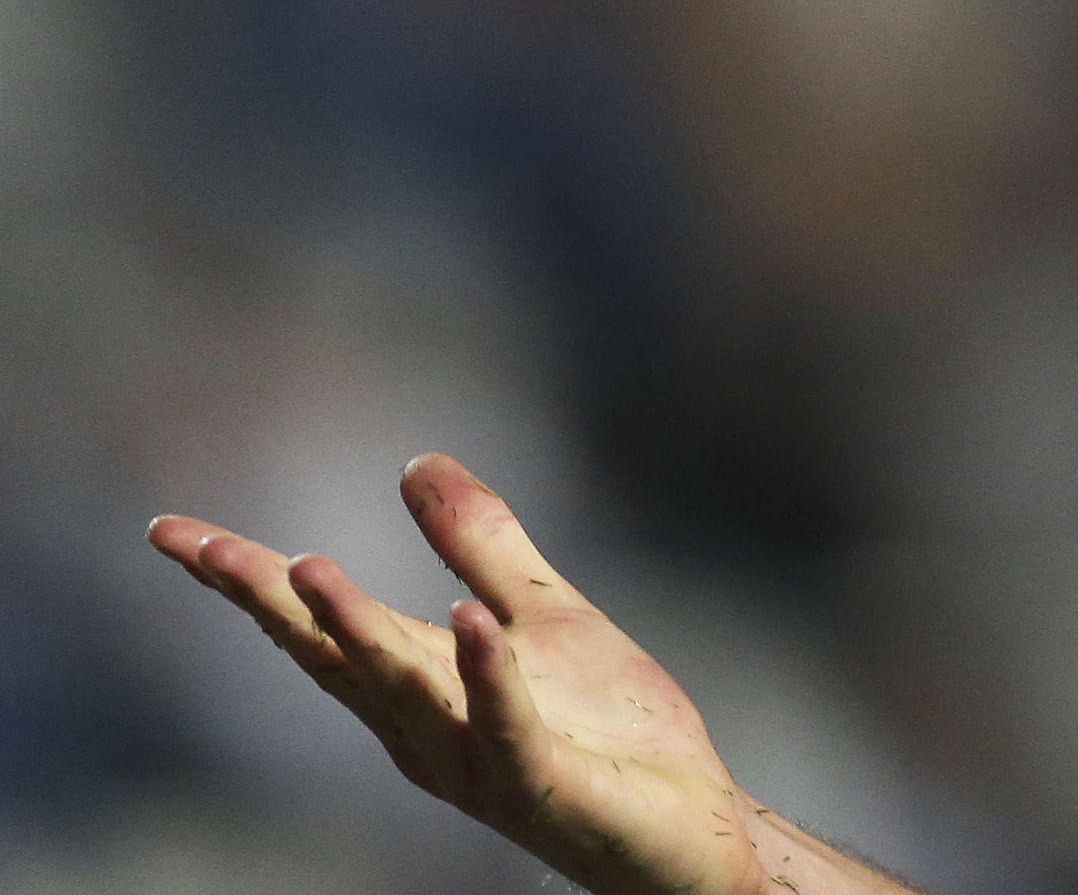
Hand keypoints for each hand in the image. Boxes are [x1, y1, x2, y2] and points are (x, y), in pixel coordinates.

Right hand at [147, 455, 766, 894]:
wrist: (686, 830)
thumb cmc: (610, 733)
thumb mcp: (542, 615)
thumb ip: (480, 546)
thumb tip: (415, 463)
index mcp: (418, 691)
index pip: (318, 628)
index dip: (248, 579)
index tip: (174, 530)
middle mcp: (427, 732)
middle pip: (332, 656)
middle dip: (266, 601)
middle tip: (198, 545)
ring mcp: (480, 761)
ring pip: (403, 690)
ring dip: (355, 629)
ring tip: (303, 566)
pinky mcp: (545, 782)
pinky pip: (506, 724)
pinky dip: (484, 673)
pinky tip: (464, 621)